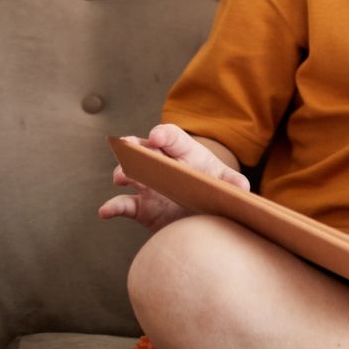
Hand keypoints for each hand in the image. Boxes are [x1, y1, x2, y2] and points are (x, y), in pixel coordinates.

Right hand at [96, 124, 248, 232]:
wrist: (204, 213)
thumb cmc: (213, 189)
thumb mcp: (227, 184)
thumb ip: (234, 183)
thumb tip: (243, 188)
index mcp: (184, 153)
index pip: (172, 137)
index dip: (163, 135)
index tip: (156, 138)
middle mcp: (161, 165)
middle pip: (143, 149)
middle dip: (134, 146)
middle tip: (130, 147)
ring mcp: (148, 185)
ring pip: (129, 172)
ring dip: (123, 171)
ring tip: (122, 177)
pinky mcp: (141, 207)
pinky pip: (123, 205)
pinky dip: (112, 207)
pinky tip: (106, 211)